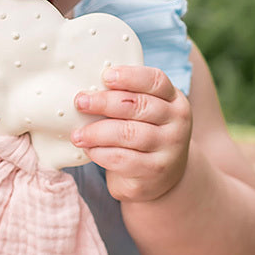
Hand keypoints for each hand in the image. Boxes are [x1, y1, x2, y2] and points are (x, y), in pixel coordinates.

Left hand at [72, 65, 192, 203]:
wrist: (161, 178)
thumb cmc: (145, 137)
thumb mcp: (146, 115)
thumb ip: (127, 100)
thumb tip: (88, 90)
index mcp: (174, 100)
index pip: (155, 81)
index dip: (130, 76)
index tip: (106, 75)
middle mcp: (176, 123)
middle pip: (138, 106)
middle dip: (105, 102)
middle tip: (80, 102)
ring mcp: (168, 148)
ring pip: (128, 133)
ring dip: (97, 132)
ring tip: (78, 134)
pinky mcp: (154, 171)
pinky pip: (122, 158)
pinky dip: (100, 153)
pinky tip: (89, 149)